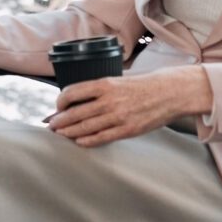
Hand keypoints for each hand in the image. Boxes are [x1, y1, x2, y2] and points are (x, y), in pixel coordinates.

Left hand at [47, 66, 211, 147]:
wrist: (170, 92)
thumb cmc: (143, 85)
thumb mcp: (119, 79)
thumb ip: (100, 88)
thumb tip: (78, 97)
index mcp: (105, 84)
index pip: (72, 92)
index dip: (60, 101)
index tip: (57, 107)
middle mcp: (109, 100)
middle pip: (75, 112)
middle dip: (60, 120)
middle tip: (51, 125)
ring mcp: (118, 116)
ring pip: (85, 127)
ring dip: (69, 132)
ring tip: (60, 134)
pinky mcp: (128, 129)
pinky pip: (102, 137)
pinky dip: (87, 140)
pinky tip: (79, 141)